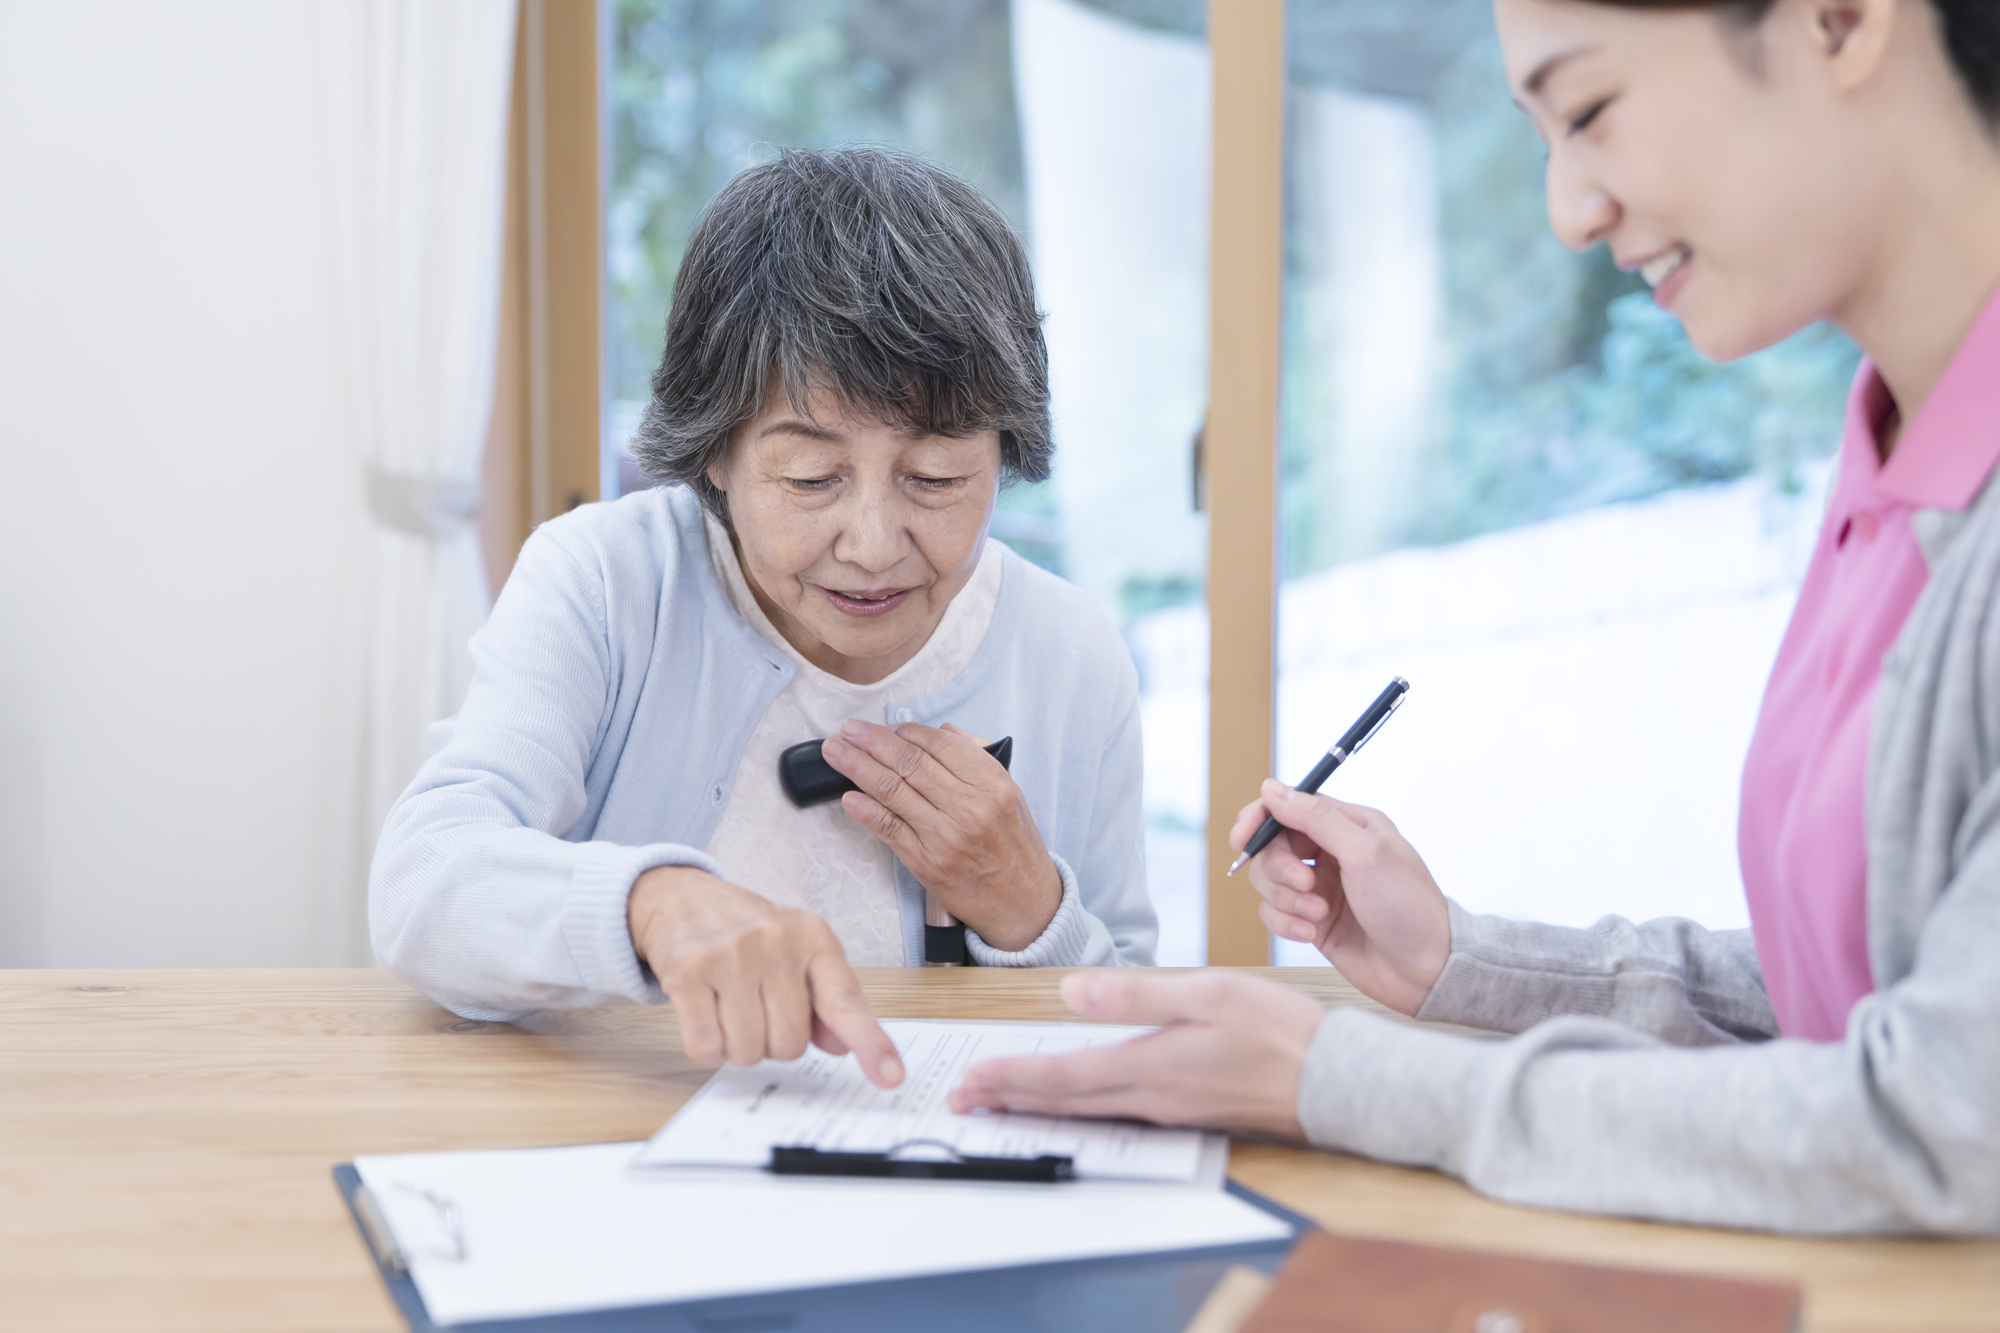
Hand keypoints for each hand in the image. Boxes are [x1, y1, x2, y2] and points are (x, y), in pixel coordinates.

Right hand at [627, 865, 902, 1086]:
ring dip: (738, 1045)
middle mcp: (776, 941)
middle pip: (791, 1044)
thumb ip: (825, 1000)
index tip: (892, 1078)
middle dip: (773, 1040)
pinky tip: (705, 1012)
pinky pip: (707, 1047)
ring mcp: (730, 954)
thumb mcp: (797, 953)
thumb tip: (843, 1044)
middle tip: (757, 1006)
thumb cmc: (747, 934)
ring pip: (749, 1050)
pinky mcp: (687, 971)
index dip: (871, 1044)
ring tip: (730, 1005)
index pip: (846, 1002)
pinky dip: (707, 1046)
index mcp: (814, 937)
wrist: (682, 897)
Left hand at [822, 720, 1061, 950]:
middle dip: (872, 741)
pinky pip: (888, 828)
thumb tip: (943, 731)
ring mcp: (945, 836)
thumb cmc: (1015, 847)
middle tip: (849, 729)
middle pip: (909, 763)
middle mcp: (968, 807)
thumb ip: (977, 759)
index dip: (907, 731)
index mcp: (992, 784)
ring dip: (857, 767)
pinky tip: (849, 796)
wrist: (1024, 903)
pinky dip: (865, 810)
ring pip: (892, 791)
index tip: (888, 726)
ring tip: (836, 752)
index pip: (939, 745)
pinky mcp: (926, 863)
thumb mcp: (1011, 794)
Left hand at [948, 971, 1322, 1136]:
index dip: (1011, 1080)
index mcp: (1149, 1067)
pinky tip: (1073, 1101)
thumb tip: (1072, 993)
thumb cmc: (1278, 1031)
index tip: (972, 1081)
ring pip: (1087, 1111)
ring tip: (1003, 1101)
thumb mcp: (1206, 994)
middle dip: (1011, 1100)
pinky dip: (1079, 1107)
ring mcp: (1170, 1111)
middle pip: (1064, 1103)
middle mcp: (1151, 1098)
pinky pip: (1116, 1114)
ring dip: (1040, 1105)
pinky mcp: (1187, 1112)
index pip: (1062, 1079)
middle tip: (965, 1101)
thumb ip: (1136, 995)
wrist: (1335, 1081)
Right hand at [1233, 781, 1450, 1016]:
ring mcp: (1320, 888)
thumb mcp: (1365, 853)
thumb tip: (1272, 789)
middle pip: (1273, 846)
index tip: (1242, 839)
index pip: (1289, 807)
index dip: (1260, 819)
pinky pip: (1274, 913)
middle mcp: (1332, 853)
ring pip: (1268, 881)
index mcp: (1349, 825)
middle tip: (1304, 887)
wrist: (1426, 969)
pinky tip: (1311, 933)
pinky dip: (1286, 923)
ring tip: (1318, 915)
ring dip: (1285, 900)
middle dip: (1279, 869)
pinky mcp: (1312, 921)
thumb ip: (1316, 818)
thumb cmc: (1409, 907)